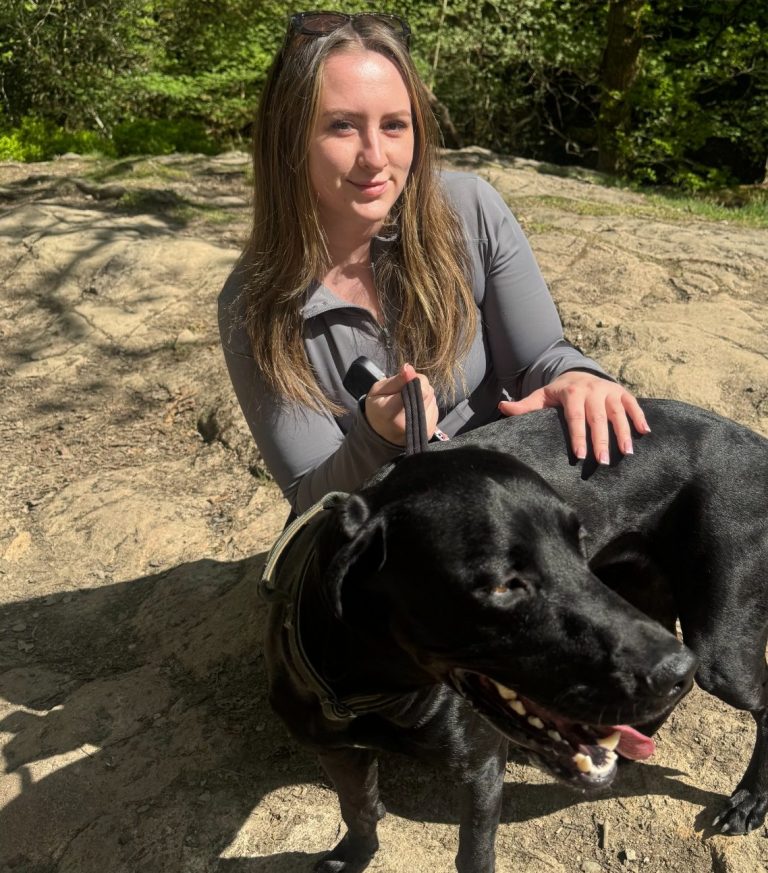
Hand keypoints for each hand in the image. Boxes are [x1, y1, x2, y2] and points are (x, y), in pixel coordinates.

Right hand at [365, 363, 438, 445]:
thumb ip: (395, 381)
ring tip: (408, 401)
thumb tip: (409, 368)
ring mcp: (423, 428)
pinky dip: (426, 403)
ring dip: (423, 394)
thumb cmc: (377, 410)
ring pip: (432, 397)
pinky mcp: (430, 430)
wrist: (381, 435)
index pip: (418, 390)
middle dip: (418, 384)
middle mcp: (410, 424)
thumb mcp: (377, 391)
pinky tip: (415, 408)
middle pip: (427, 391)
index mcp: (392, 413)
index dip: (414, 379)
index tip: (407, 375)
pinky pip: (434, 406)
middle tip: (405, 389)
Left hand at [498, 371, 649, 463]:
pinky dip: (639, 417)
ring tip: (627, 453)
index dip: (578, 436)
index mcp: (571, 392)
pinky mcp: (621, 392)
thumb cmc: (557, 393)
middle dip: (601, 440)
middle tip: (603, 462)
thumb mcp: (541, 397)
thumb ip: (524, 406)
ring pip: (618, 412)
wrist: (578, 372)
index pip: (575, 417)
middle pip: (597, 417)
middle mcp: (592, 389)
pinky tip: (645, 433)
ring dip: (623, 433)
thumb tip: (502, 407)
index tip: (580, 457)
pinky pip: (633, 404)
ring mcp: (608, 390)